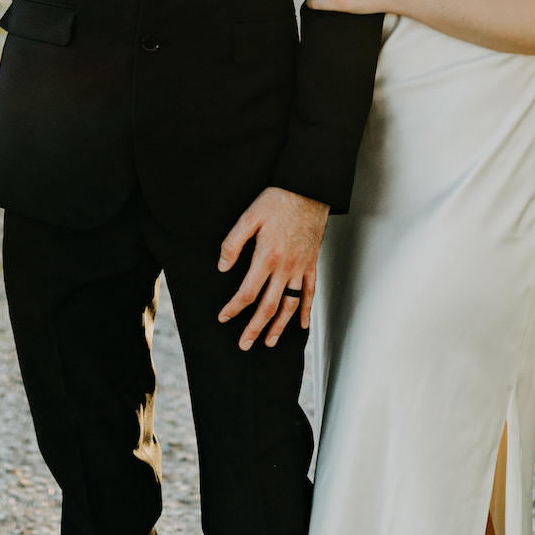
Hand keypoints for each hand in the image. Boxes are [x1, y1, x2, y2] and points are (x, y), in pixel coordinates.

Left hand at [218, 186, 327, 350]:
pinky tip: (301, 324)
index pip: (247, 293)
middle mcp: (285, 267)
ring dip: (279, 326)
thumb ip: (233, 243)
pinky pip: (310, 292)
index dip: (234, 308)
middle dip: (255, 328)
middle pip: (269, 306)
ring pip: (290, 305)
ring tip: (269, 342)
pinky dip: (306, 310)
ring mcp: (301, 267)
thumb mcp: (248, 216)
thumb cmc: (277, 201)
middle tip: (244, 344)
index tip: (223, 317)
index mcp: (266, 257)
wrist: (309, 190)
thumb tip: (222, 267)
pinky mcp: (311, 263)